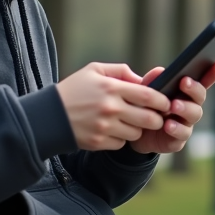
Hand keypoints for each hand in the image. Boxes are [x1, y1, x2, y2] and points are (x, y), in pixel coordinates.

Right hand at [56, 62, 170, 150]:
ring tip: (130, 122)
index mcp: (112, 88)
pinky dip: (121, 139)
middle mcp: (110, 108)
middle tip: (156, 117)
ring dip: (137, 129)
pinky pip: (121, 144)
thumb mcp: (94, 71)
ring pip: (136, 133)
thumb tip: (142, 79)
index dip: (162, 101)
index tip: (166, 103)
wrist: (49, 114)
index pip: (148, 95)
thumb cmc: (74, 89)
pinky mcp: (99, 142)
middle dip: (157, 119)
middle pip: (149, 118)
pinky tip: (113, 131)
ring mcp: (105, 127)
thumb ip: (120, 72)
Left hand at [129, 62, 214, 154]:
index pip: (201, 81)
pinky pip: (182, 134)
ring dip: (186, 108)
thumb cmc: (143, 108)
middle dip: (194, 88)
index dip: (212, 73)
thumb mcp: (143, 92)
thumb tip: (159, 71)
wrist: (131, 133)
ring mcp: (185, 124)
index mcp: (183, 92)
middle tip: (184, 82)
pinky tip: (168, 125)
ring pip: (194, 114)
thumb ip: (150, 81)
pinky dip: (176, 128)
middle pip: (200, 97)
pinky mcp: (177, 140)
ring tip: (174, 105)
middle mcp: (189, 107)